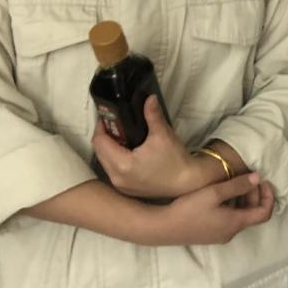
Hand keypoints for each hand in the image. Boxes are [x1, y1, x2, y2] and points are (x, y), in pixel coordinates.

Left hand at [93, 96, 210, 198]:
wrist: (188, 182)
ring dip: (109, 149)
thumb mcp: (163, 134)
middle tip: (115, 124)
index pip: (99, 142)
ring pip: (105, 163)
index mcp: (122, 164)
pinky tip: (128, 152)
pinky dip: (116, 160)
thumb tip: (149, 98)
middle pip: (99, 153)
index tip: (108, 117)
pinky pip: (113, 171)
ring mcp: (120, 185)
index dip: (101, 127)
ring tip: (122, 137)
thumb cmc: (175, 159)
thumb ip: (152, 114)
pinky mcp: (126, 189)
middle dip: (105, 137)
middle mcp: (117, 177)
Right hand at [142, 173, 274, 245]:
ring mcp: (220, 235)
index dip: (268, 196)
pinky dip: (232, 206)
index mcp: (236, 223)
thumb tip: (258, 178)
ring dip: (243, 199)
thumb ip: (238, 185)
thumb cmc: (189, 209)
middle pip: (253, 214)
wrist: (162, 228)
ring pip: (241, 216)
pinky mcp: (210, 234)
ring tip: (234, 182)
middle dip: (254, 194)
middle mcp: (231, 232)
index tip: (263, 181)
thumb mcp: (214, 193)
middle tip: (246, 178)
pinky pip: (229, 219)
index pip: (264, 213)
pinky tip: (220, 194)